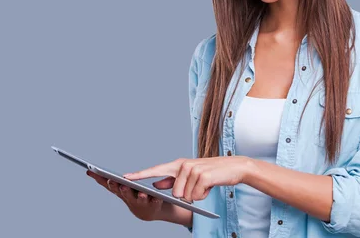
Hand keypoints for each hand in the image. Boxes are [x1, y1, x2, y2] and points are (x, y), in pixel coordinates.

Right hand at [86, 170, 165, 221]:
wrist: (149, 210)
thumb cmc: (132, 196)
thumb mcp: (118, 188)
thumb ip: (105, 180)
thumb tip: (88, 173)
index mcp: (121, 192)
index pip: (110, 186)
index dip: (103, 181)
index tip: (100, 176)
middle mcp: (129, 198)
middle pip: (125, 193)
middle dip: (122, 189)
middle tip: (118, 183)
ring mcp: (141, 202)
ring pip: (140, 199)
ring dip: (140, 196)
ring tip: (141, 193)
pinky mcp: (154, 204)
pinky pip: (155, 201)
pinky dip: (154, 200)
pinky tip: (156, 196)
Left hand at [123, 156, 253, 202]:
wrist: (234, 167)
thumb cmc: (211, 174)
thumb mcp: (190, 175)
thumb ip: (172, 180)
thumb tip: (155, 186)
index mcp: (178, 164)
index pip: (155, 170)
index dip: (140, 175)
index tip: (125, 177)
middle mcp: (183, 165)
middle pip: (174, 193)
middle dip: (186, 196)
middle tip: (198, 187)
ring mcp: (193, 170)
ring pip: (185, 196)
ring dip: (196, 195)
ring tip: (205, 186)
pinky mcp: (203, 176)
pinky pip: (197, 196)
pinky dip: (204, 195)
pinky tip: (210, 186)